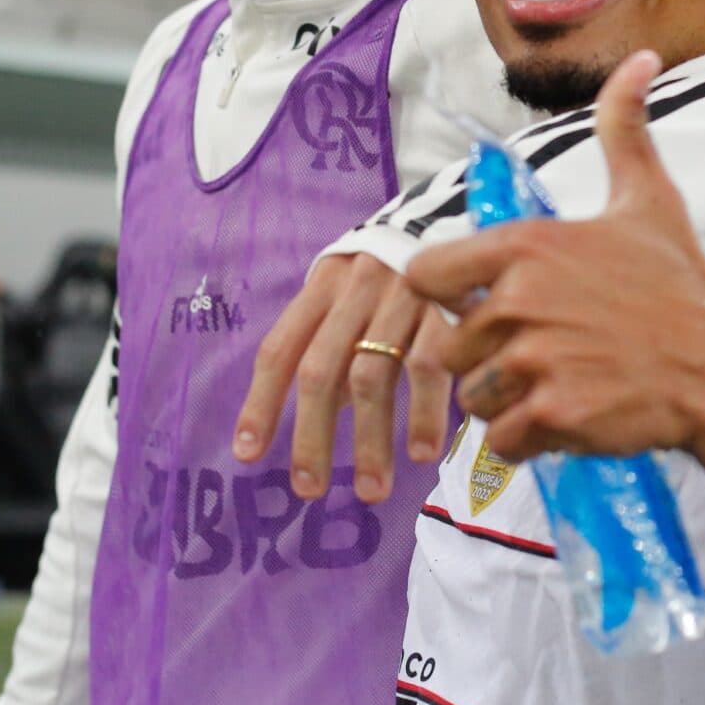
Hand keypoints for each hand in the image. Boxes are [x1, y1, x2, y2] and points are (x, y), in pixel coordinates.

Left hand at [235, 252, 455, 502]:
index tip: (248, 454)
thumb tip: (325, 414)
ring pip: (374, 376)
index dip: (261, 403)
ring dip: (370, 441)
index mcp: (322, 285)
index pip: (280, 348)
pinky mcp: (447, 306)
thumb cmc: (391, 269)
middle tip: (308, 490)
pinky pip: (430, 367)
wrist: (456, 214)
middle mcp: (356, 289)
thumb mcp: (350, 292)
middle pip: (322, 370)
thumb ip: (332, 344)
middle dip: (312, 435)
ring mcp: (402, 297)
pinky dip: (424, 414)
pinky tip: (421, 453)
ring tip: (369, 491)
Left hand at [406, 51, 704, 463]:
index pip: (424, 274)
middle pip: (449, 346)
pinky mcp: (552, 417)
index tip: (486, 305)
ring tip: (558, 386)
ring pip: (472, 398)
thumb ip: (624, 128)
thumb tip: (640, 58)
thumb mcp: (650, 199)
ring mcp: (534, 362)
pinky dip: (527, 441)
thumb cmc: (681, 285)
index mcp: (528, 246)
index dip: (448, 295)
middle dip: (485, 359)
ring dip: (504, 403)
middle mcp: (520, 301)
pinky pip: (501, 441)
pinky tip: (568, 419)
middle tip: (541, 356)